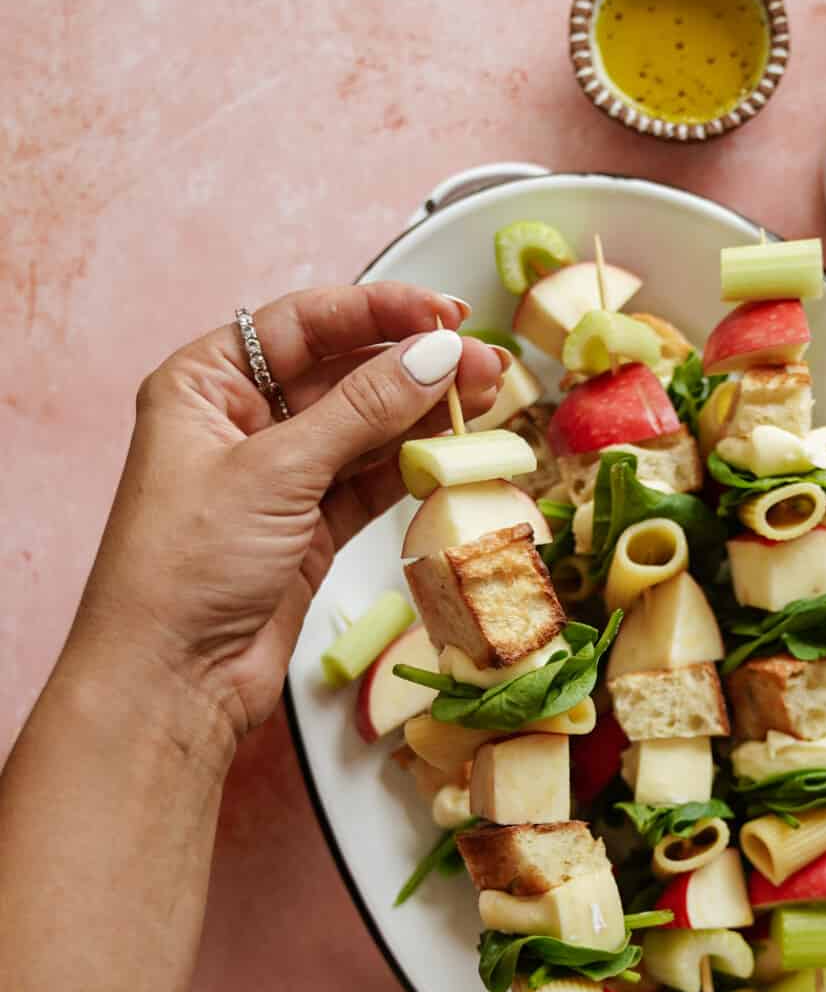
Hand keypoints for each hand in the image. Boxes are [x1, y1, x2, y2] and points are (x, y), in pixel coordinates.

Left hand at [78, 284, 506, 746]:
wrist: (172, 680)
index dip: (377, 312)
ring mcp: (279, 477)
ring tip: (487, 400)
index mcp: (204, 384)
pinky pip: (370, 481)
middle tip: (483, 363)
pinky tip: (454, 451)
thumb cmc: (186, 566)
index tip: (444, 314)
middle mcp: (241, 422)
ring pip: (365, 428)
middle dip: (413, 365)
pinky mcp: (309, 528)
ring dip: (423, 415)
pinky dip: (412, 467)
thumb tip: (435, 354)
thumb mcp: (275, 471)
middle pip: (341, 371)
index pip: (303, 323)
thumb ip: (362, 409)